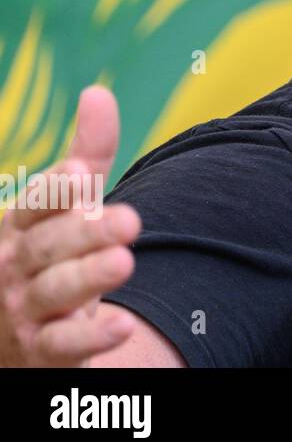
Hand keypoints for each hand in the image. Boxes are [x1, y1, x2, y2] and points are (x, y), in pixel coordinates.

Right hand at [0, 86, 140, 365]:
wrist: (11, 332)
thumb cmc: (47, 253)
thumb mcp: (63, 206)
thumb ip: (86, 155)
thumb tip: (98, 92)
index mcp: (20, 227)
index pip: (34, 204)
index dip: (56, 190)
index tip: (82, 172)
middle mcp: (17, 266)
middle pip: (49, 247)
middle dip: (86, 233)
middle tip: (130, 221)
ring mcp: (26, 309)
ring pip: (55, 292)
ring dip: (88, 278)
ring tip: (124, 262)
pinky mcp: (42, 349)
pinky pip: (63, 344)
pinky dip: (90, 338)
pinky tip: (122, 325)